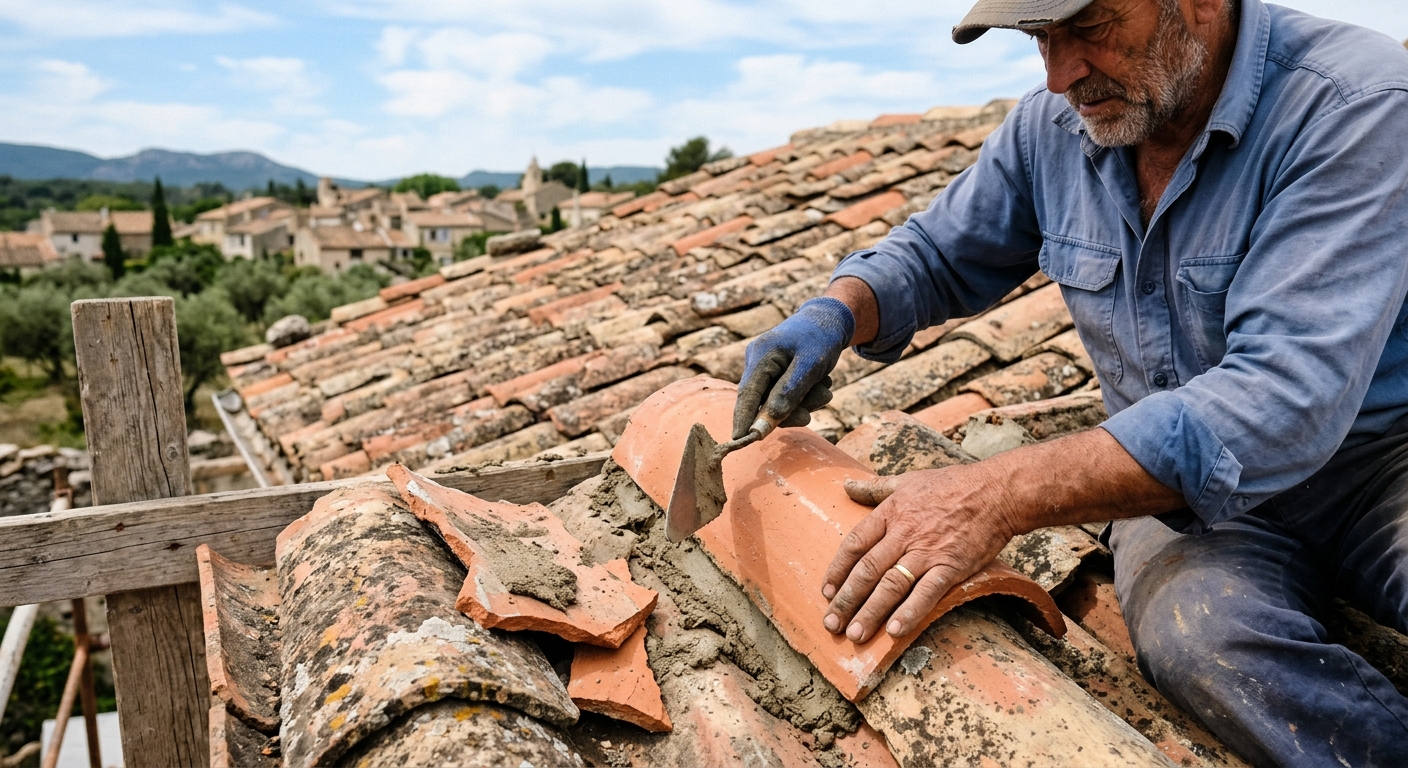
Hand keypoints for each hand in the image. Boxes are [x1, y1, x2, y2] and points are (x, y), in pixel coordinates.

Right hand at [733, 297, 854, 439]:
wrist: (831, 319)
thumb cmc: (821, 339)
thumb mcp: (809, 368)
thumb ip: (786, 396)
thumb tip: (762, 427)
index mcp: (761, 355)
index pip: (746, 396)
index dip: (742, 421)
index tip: (739, 442)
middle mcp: (756, 360)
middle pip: (763, 402)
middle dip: (791, 409)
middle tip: (818, 405)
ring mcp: (764, 366)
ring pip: (776, 401)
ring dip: (803, 402)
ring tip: (825, 387)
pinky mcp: (773, 371)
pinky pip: (783, 394)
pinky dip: (802, 395)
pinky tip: (818, 383)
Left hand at [821, 466, 1018, 642]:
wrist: (996, 492)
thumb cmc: (951, 485)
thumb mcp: (907, 480)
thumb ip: (874, 487)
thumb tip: (846, 486)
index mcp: (891, 514)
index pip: (854, 545)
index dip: (838, 570)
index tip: (826, 592)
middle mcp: (904, 534)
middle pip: (867, 570)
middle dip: (847, 600)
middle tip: (832, 623)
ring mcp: (927, 552)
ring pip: (891, 585)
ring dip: (871, 612)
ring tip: (855, 634)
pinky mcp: (951, 566)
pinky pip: (927, 593)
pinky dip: (910, 612)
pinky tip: (895, 632)